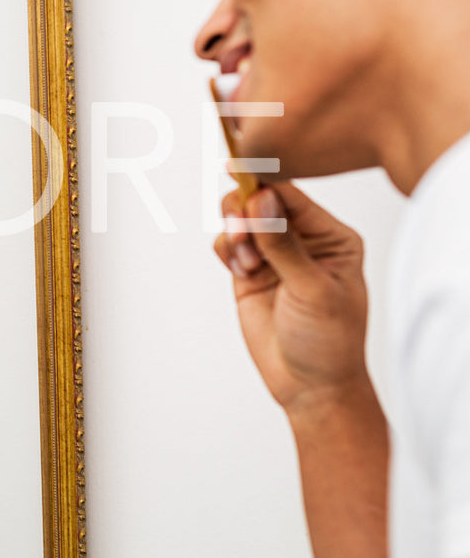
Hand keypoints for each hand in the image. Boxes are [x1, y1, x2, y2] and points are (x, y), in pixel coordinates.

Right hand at [213, 183, 369, 413]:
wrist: (310, 385)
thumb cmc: (328, 340)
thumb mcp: (312, 289)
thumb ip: (283, 243)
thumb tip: (263, 196)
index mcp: (332, 236)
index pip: (293, 196)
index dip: (264, 182)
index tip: (238, 172)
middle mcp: (303, 239)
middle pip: (260, 199)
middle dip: (244, 211)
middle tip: (240, 232)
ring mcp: (274, 255)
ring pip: (239, 219)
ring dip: (235, 234)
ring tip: (246, 263)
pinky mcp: (249, 272)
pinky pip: (226, 243)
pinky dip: (226, 251)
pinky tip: (242, 273)